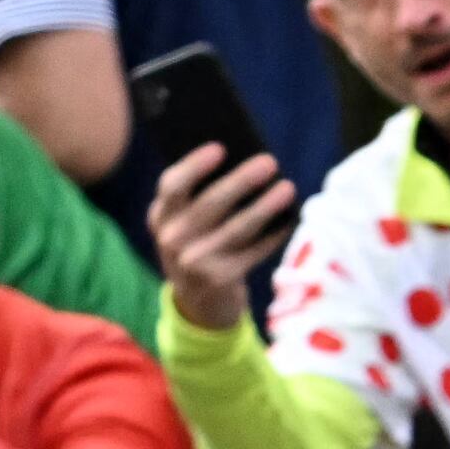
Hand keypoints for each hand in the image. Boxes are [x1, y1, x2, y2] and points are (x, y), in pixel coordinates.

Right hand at [148, 147, 298, 330]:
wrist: (197, 300)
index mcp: (161, 216)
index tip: (220, 148)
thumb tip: (245, 160)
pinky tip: (288, 220)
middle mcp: (172, 239)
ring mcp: (193, 263)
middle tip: (269, 161)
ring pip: (236, 229)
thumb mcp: (185, 221)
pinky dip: (272, 236)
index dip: (195, 166)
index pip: (172, 185)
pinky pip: (252, 252)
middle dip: (242, 181)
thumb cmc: (198, 243)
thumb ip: (200, 195)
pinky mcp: (218, 280)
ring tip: (287, 188)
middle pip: (210, 204)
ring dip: (265, 207)